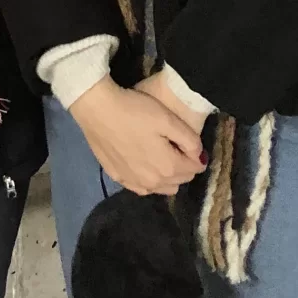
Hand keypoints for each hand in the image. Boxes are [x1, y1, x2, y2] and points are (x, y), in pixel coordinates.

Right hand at [67, 77, 206, 196]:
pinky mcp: (117, 177)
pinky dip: (148, 180)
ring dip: (167, 176)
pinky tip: (142, 164)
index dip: (196, 154)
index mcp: (168, 167)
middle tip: (175, 145)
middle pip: (180, 180)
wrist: (97, 108)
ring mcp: (133, 182)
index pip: (195, 168)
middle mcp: (153, 182)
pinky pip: (141, 187)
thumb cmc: (134, 110)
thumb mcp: (168, 119)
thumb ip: (190, 140)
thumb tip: (200, 156)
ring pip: (161, 188)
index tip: (188, 141)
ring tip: (160, 154)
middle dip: (183, 166)